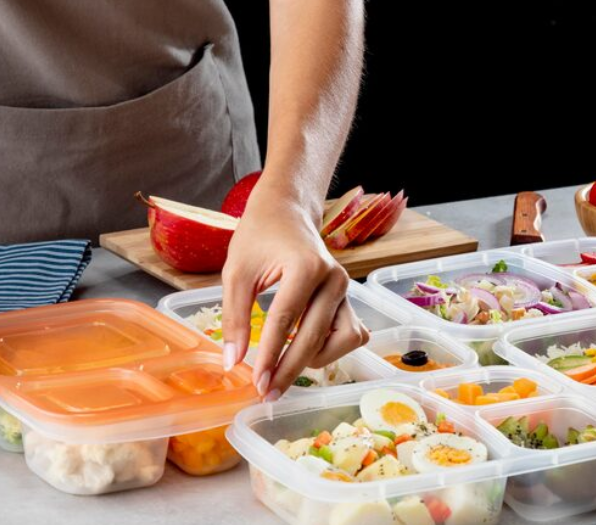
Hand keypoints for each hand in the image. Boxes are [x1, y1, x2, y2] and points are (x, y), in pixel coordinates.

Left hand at [220, 182, 368, 400]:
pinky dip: (331, 348)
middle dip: (289, 369)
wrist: (286, 213)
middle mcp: (334, 279)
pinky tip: (306, 350)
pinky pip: (351, 334)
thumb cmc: (259, 237)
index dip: (270, 355)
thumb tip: (233, 362)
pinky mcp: (349, 300)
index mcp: (306, 266)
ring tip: (285, 364)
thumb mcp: (236, 272)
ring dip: (315, 358)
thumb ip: (234, 318)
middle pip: (314, 337)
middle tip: (266, 392)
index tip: (256, 382)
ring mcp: (346, 290)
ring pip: (343, 340)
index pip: (286, 321)